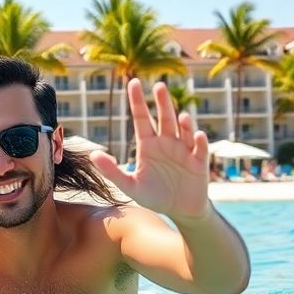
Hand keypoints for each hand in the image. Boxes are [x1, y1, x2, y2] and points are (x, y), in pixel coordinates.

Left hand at [91, 79, 210, 221]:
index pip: (142, 118)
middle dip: (163, 102)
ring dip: (184, 123)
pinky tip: (197, 135)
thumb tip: (93, 155)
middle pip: (164, 118)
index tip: (133, 82)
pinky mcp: (199, 162)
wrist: (180, 210)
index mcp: (148, 144)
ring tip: (181, 116)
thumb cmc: (154, 195)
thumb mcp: (130, 186)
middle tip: (159, 86)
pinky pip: (199, 148)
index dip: (138, 101)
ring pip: (184, 130)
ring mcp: (184, 150)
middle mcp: (166, 142)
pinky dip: (199, 141)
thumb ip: (112, 171)